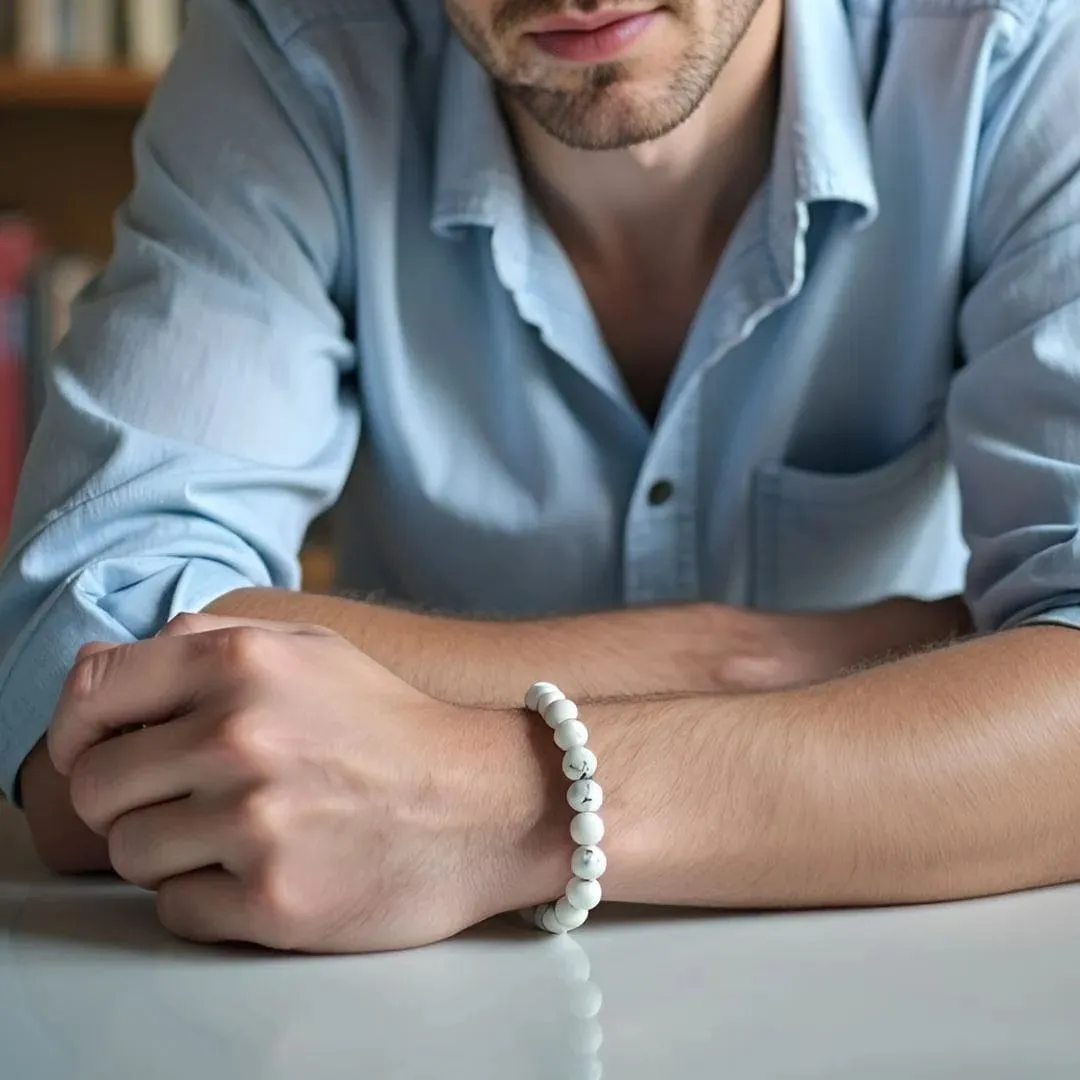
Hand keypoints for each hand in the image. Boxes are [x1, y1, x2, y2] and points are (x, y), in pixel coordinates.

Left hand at [47, 614, 540, 952]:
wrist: (484, 802)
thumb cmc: (389, 726)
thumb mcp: (310, 650)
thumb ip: (204, 642)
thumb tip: (98, 672)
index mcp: (243, 663)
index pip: (91, 693)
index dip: (77, 730)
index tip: (92, 752)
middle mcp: (241, 737)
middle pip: (98, 786)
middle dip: (129, 798)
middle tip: (185, 801)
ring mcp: (256, 824)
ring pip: (130, 855)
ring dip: (170, 852)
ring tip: (236, 836)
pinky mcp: (273, 902)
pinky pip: (175, 910)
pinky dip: (206, 898)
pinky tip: (262, 872)